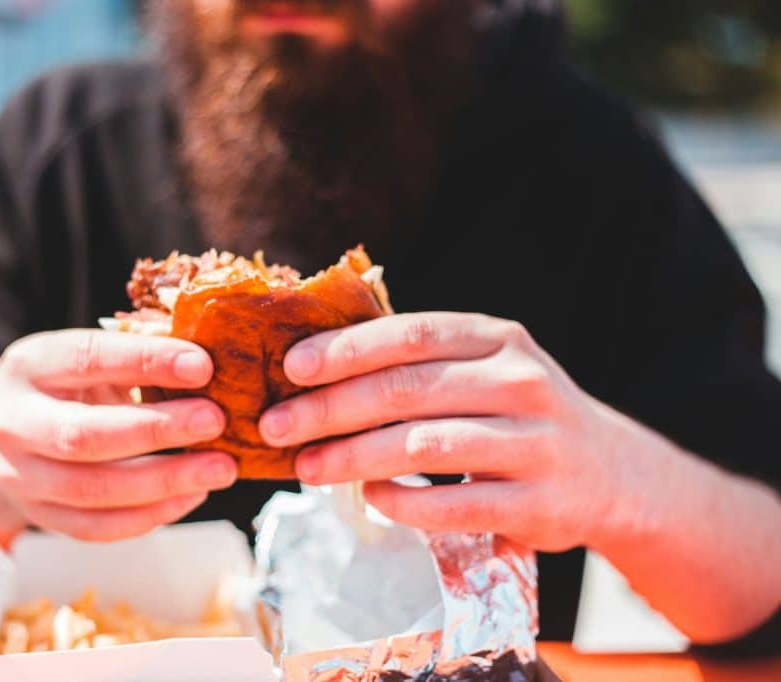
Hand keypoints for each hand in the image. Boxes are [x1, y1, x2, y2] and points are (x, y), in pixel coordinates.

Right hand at [0, 329, 236, 547]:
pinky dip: (151, 515)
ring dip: (165, 481)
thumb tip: (206, 364)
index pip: (88, 358)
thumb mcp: (87, 356)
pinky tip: (192, 495)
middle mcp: (14, 422)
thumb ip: (137, 356)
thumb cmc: (65, 385)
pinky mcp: (39, 516)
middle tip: (215, 420)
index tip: (201, 365)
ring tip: (220, 468)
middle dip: (157, 429)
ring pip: (94, 489)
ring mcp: (21, 476)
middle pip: (85, 435)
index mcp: (30, 365)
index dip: (147, 361)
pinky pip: (98, 527)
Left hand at [259, 312, 641, 551]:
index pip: (411, 335)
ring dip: (354, 458)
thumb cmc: (519, 414)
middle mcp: (521, 382)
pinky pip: (456, 503)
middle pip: (407, 390)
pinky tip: (369, 498)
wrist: (612, 473)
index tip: (292, 367)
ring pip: (424, 446)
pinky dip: (403, 502)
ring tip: (306, 468)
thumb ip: (419, 365)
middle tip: (275, 426)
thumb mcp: (484, 369)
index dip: (347, 349)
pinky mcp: (540, 502)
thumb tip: (314, 369)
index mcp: (498, 339)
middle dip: (330, 408)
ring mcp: (536, 443)